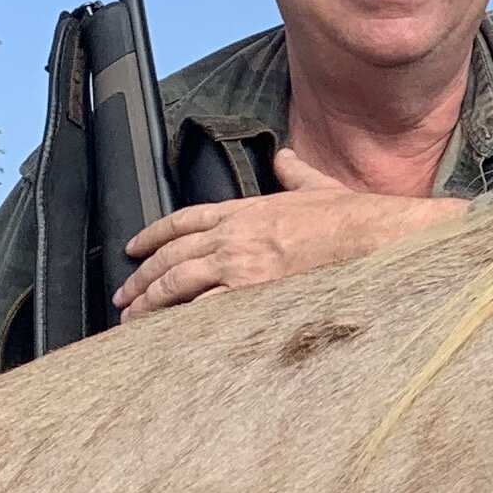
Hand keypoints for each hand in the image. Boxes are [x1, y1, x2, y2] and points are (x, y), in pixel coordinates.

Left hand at [116, 152, 472, 317]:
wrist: (368, 237)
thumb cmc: (349, 216)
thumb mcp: (316, 185)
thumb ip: (294, 172)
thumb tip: (284, 157)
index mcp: (244, 209)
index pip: (183, 220)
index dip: (153, 234)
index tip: (134, 248)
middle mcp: (232, 236)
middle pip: (170, 256)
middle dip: (141, 276)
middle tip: (123, 294)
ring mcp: (239, 265)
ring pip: (177, 284)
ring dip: (149, 302)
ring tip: (132, 317)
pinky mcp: (251, 293)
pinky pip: (203, 311)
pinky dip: (180, 323)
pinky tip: (166, 334)